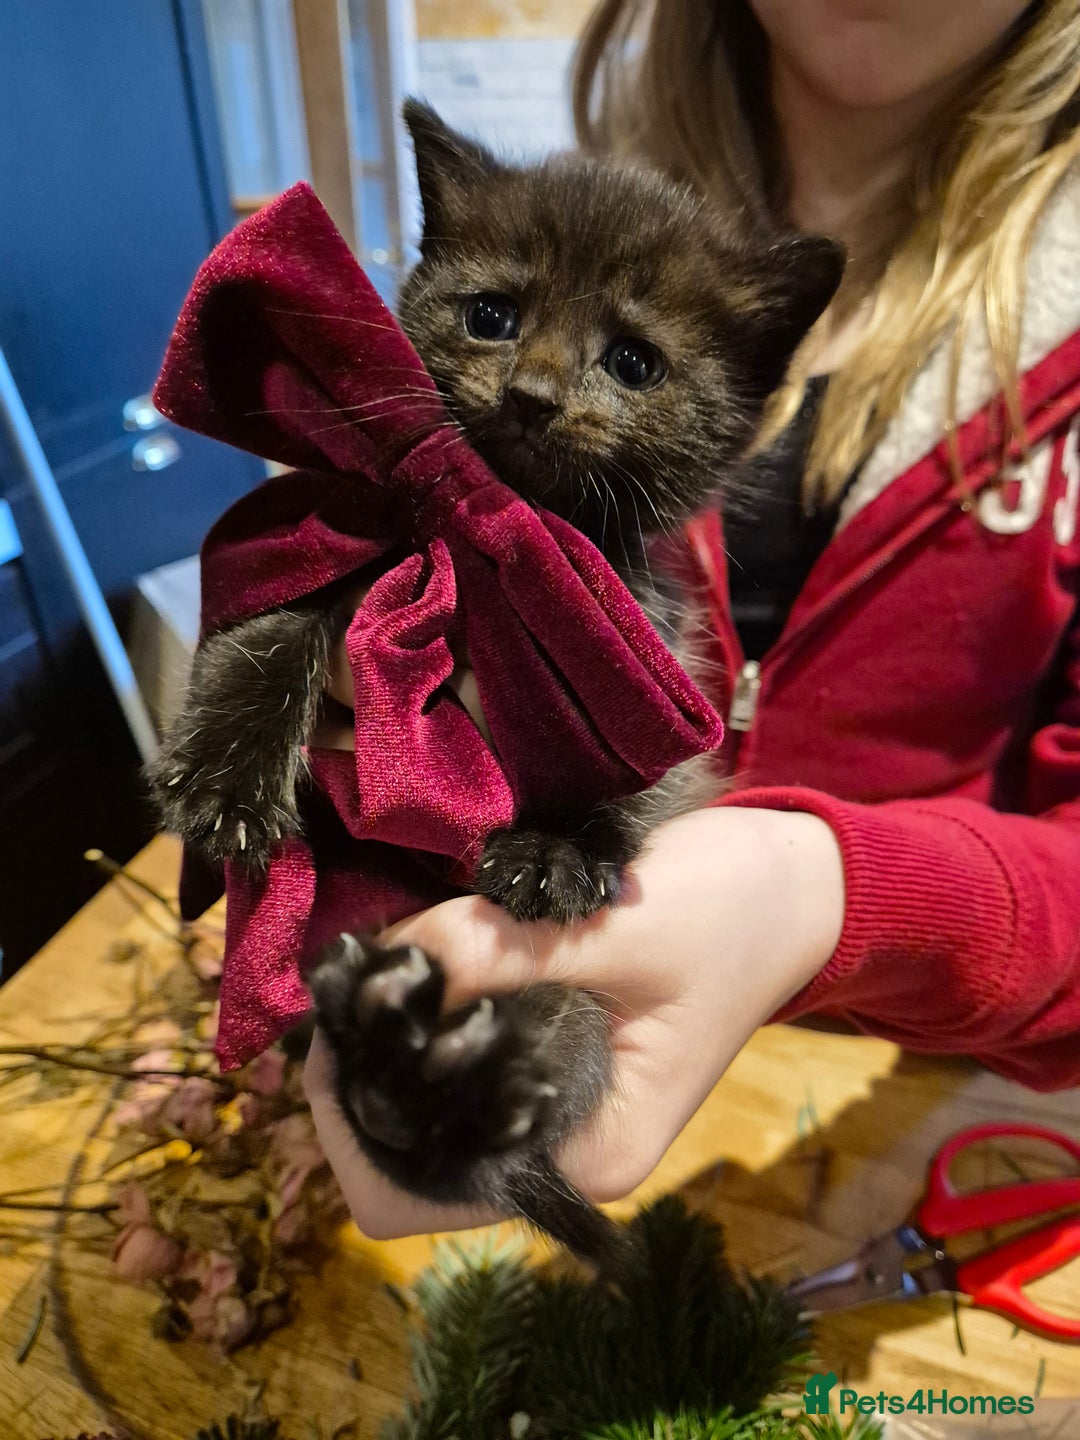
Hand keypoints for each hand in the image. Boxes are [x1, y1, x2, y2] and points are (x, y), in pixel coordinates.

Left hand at [303, 804, 843, 1238]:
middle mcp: (558, 1148)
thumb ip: (500, 952)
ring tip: (371, 966)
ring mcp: (550, 1105)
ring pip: (419, 1111)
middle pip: (402, 1160)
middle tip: (349, 979)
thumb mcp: (616, 929)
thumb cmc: (731, 910)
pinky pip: (449, 1063)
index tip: (343, 1021)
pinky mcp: (546, 1055)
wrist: (797, 885)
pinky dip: (418, 1021)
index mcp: (587, 1155)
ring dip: (383, 1047)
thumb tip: (385, 963)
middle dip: (359, 1079)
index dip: (357, 1121)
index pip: (418, 1192)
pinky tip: (404, 963)